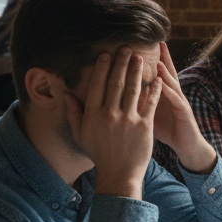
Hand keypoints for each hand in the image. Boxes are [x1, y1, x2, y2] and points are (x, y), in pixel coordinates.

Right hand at [64, 48, 160, 198]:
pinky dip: (154, 90)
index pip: (97, 85)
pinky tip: (157, 78)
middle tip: (126, 48)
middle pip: (116, 83)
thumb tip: (63, 92)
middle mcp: (109, 115)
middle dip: (121, 63)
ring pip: (133, 90)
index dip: (103, 68)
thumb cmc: (99, 153)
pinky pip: (150, 103)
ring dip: (137, 72)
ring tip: (141, 57)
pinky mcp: (144, 127)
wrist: (119, 173)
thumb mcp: (80, 134)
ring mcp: (128, 120)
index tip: (107, 54)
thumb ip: (72, 112)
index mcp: (93, 115)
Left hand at [152, 43, 217, 173]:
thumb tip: (123, 91)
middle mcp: (173, 95)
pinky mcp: (184, 113)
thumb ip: (140, 100)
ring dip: (166, 73)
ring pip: (172, 84)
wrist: (186, 145)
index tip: (142, 46)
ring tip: (158, 61)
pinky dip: (170, 92)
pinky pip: (177, 101)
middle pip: (168, 73)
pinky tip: (164, 85)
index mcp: (163, 94)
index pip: (156, 73)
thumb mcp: (150, 113)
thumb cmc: (167, 130)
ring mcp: (180, 102)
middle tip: (158, 42)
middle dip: (164, 58)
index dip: (151, 60)